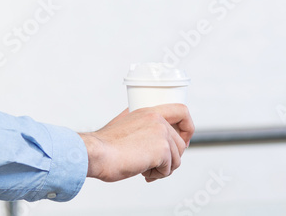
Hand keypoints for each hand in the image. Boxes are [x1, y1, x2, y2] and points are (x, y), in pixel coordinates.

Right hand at [79, 104, 193, 182]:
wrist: (97, 153)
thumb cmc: (105, 145)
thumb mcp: (123, 124)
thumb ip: (139, 125)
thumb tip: (147, 139)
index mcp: (148, 110)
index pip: (181, 111)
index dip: (187, 128)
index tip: (183, 140)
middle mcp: (156, 118)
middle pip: (181, 143)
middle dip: (171, 159)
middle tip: (154, 165)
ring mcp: (160, 132)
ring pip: (177, 158)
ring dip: (162, 169)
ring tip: (144, 168)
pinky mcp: (162, 148)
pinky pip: (169, 168)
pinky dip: (157, 175)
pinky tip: (142, 172)